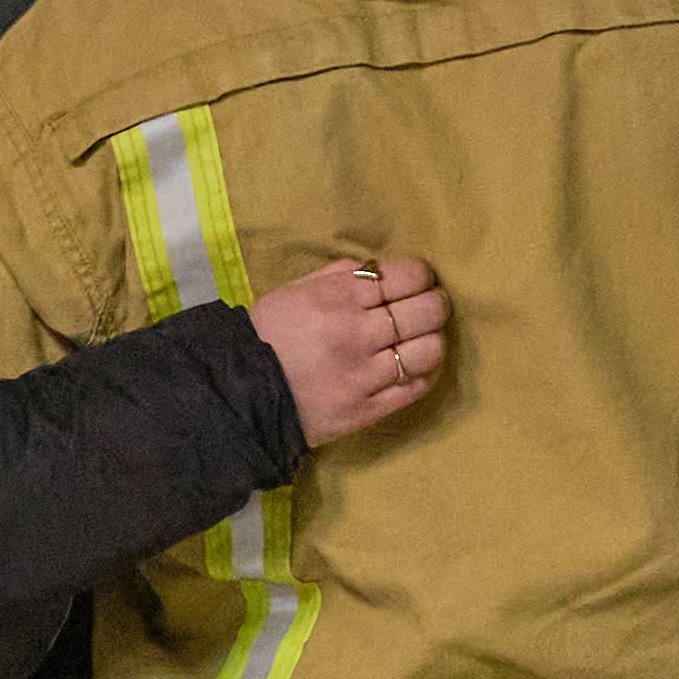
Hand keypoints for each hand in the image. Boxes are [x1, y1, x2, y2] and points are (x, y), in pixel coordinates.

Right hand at [251, 253, 448, 444]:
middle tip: (432, 306)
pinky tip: (418, 365)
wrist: (242, 392)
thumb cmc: (269, 333)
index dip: (424, 276)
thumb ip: (341, 275)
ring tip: (424, 337)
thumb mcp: (297, 289)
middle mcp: (359, 333)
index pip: (408, 276)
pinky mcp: (369, 409)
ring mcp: (367, 374)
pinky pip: (416, 387)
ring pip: (428, 351)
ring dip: (434, 339)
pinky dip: (426, 373)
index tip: (423, 280)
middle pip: (426, 311)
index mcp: (341, 297)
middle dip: (437, 303)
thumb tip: (381, 270)